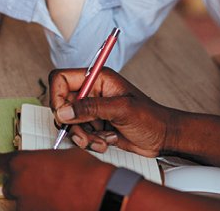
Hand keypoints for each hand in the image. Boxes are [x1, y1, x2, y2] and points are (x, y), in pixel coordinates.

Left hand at [0, 148, 112, 210]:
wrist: (97, 193)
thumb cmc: (84, 172)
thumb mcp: (62, 155)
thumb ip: (45, 161)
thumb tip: (46, 165)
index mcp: (22, 163)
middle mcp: (18, 184)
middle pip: (9, 185)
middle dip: (22, 184)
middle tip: (41, 181)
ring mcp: (24, 205)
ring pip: (21, 202)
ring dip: (32, 199)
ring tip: (53, 195)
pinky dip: (41, 208)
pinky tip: (56, 203)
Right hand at [50, 67, 175, 156]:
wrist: (163, 136)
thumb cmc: (150, 117)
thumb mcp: (121, 109)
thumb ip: (91, 108)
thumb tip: (62, 112)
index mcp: (98, 78)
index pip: (62, 78)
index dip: (56, 96)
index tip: (62, 115)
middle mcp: (93, 92)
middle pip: (63, 105)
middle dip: (72, 124)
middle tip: (85, 136)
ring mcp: (93, 109)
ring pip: (70, 122)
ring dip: (83, 135)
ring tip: (103, 140)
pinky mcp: (95, 124)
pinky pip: (80, 133)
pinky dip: (90, 141)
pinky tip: (108, 141)